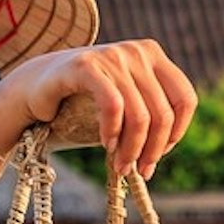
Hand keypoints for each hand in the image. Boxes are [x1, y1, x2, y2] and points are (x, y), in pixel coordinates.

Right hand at [0, 40, 199, 222]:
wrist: (37, 86)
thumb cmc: (85, 102)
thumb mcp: (126, 103)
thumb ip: (149, 115)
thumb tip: (165, 149)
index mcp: (153, 56)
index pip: (185, 98)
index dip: (177, 133)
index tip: (159, 154)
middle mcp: (137, 52)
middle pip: (163, 113)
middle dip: (152, 150)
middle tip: (139, 171)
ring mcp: (113, 55)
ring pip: (140, 116)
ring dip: (131, 149)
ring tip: (120, 166)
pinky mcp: (87, 65)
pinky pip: (113, 106)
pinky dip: (113, 132)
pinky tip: (106, 145)